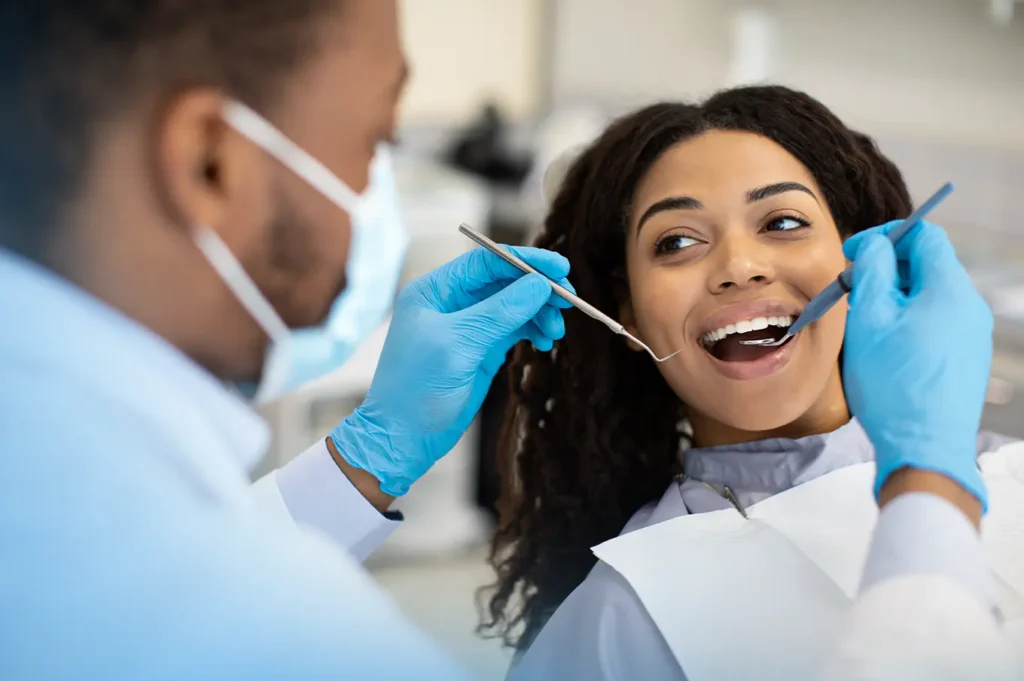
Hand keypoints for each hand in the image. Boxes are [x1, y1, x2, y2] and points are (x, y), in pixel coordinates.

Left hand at [330, 246, 572, 496]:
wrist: (402, 439)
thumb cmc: (416, 390)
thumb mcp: (459, 346)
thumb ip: (500, 312)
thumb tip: (539, 284)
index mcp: (435, 290)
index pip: (487, 261)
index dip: (526, 261)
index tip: (561, 268)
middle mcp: (451, 302)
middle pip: (504, 281)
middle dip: (538, 289)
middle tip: (568, 302)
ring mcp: (467, 325)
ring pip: (513, 305)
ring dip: (539, 313)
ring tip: (555, 332)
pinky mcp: (480, 348)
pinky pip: (514, 328)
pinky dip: (532, 330)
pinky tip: (545, 341)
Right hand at [842, 221, 991, 509]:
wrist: (925, 448)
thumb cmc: (892, 384)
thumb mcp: (869, 319)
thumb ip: (871, 271)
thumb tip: (874, 245)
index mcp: (950, 290)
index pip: (923, 236)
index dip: (884, 236)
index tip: (853, 255)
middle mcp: (969, 307)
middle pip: (926, 266)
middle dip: (884, 270)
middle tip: (850, 290)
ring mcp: (971, 335)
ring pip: (928, 296)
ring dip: (893, 298)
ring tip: (862, 323)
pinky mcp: (965, 359)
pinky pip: (935, 323)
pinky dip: (906, 322)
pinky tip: (882, 348)